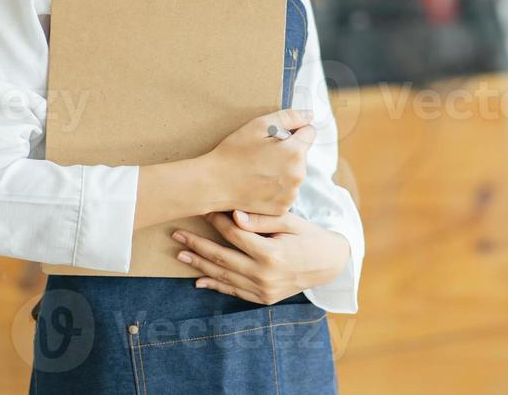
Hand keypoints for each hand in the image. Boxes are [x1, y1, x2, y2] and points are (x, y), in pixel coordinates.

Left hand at [171, 210, 350, 305]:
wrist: (330, 264)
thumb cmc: (310, 236)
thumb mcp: (290, 221)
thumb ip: (262, 219)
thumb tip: (234, 215)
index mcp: (271, 253)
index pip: (235, 234)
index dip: (216, 221)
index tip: (203, 209)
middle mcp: (264, 275)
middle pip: (222, 257)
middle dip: (197, 245)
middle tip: (177, 234)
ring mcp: (263, 290)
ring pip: (224, 276)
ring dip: (200, 265)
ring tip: (181, 254)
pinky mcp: (263, 298)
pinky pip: (234, 291)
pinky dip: (215, 285)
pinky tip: (199, 279)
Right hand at [202, 108, 315, 215]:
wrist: (213, 183)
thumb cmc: (233, 152)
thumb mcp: (258, 126)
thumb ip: (289, 117)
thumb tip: (310, 116)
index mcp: (294, 152)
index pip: (310, 133)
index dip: (295, 130)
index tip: (278, 136)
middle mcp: (298, 175)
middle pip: (302, 154)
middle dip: (288, 151)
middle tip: (263, 154)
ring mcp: (291, 194)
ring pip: (295, 173)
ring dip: (284, 170)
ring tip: (260, 170)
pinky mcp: (282, 208)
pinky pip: (287, 191)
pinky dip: (278, 187)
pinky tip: (260, 184)